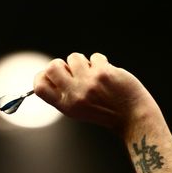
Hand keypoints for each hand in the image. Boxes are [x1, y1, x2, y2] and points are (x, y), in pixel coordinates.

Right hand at [33, 53, 160, 134]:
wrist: (132, 116)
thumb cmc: (104, 111)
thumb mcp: (78, 109)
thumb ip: (63, 93)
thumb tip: (50, 71)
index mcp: (65, 105)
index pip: (39, 87)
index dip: (42, 76)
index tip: (51, 75)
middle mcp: (74, 95)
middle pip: (52, 67)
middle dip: (60, 63)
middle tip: (73, 70)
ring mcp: (89, 83)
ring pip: (73, 57)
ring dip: (83, 61)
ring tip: (93, 72)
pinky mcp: (103, 73)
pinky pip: (94, 56)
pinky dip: (100, 61)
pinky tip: (107, 73)